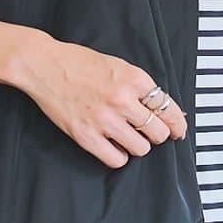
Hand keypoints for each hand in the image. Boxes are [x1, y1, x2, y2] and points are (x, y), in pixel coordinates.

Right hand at [3, 29, 188, 167]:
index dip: (177, 124)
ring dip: (137, 146)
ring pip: (140, 148)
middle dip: (156, 134)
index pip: (168, 108)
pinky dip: (119, 156)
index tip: (178, 131)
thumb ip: (141, 88)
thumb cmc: (80, 63)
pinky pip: (116, 159)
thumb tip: (166, 111)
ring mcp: (104, 119)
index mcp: (134, 79)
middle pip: (158, 132)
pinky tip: (113, 146)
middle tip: (147, 132)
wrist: (44, 65)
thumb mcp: (118, 66)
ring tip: (127, 137)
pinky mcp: (86, 135)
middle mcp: (122, 99)